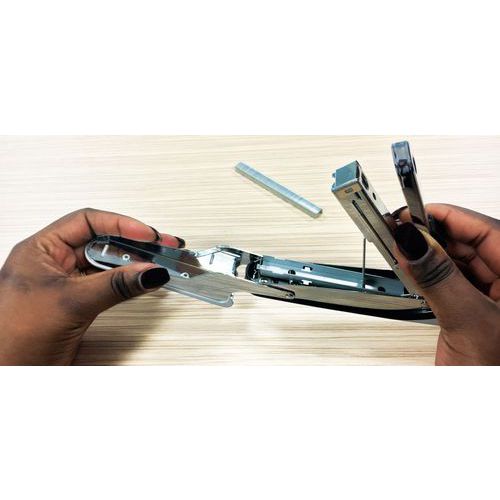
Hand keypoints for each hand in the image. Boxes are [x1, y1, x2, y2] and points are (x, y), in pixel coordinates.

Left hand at [0, 208, 183, 364]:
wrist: (9, 373)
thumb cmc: (14, 338)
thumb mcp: (71, 302)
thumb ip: (115, 285)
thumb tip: (148, 272)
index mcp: (41, 249)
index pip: (87, 222)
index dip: (121, 224)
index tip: (147, 234)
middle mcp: (54, 262)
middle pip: (101, 241)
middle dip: (134, 243)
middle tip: (161, 245)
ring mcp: (67, 283)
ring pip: (107, 264)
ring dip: (133, 264)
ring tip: (158, 263)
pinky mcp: (78, 302)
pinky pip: (108, 284)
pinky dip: (127, 282)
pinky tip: (142, 281)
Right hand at [393, 204, 499, 364]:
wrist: (488, 411)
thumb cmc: (496, 373)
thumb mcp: (469, 321)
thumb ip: (438, 277)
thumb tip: (412, 242)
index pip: (485, 229)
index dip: (446, 217)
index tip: (412, 214)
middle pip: (469, 242)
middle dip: (432, 237)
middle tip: (401, 234)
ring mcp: (495, 294)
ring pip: (458, 260)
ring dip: (429, 257)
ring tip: (405, 252)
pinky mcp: (477, 306)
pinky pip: (452, 279)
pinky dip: (431, 275)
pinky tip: (417, 272)